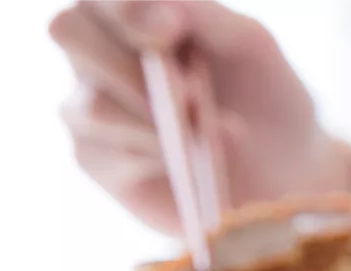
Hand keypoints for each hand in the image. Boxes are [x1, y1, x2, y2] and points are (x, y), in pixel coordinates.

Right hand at [50, 0, 350, 234]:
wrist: (283, 175)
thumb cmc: (265, 101)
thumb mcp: (253, 50)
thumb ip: (210, 18)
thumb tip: (168, 9)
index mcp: (134, 14)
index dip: (127, 8)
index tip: (174, 31)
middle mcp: (100, 52)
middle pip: (68, 31)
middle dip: (128, 65)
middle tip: (190, 95)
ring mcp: (90, 105)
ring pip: (91, 105)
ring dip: (157, 123)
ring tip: (217, 134)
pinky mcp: (96, 159)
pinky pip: (108, 154)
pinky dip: (159, 157)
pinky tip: (196, 161)